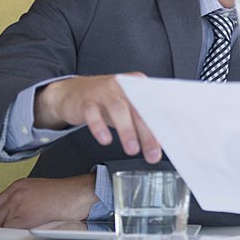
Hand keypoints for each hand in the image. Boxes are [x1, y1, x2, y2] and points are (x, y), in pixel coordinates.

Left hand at [0, 174, 98, 228]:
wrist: (77, 195)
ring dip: (5, 231)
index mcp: (19, 185)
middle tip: (2, 232)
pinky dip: (11, 235)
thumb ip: (24, 198)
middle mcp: (16, 194)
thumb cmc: (66, 194)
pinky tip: (19, 235)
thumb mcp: (40, 189)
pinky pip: (9, 230)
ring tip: (14, 234)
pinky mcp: (23, 217)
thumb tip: (16, 212)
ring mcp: (18, 205)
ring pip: (1, 224)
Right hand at [34, 73, 160, 162]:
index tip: (168, 141)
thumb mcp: (126, 109)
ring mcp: (104, 92)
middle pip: (138, 110)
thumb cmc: (105, 101)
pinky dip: (99, 127)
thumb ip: (142, 123)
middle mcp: (122, 86)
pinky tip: (105, 139)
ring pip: (118, 109)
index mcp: (137, 87)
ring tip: (132, 149)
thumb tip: (158, 144)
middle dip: (147, 133)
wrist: (71, 93)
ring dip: (127, 131)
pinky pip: (93, 113)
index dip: (161, 124)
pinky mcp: (86, 100)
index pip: (153, 106)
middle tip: (153, 153)